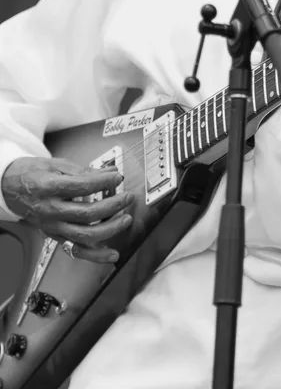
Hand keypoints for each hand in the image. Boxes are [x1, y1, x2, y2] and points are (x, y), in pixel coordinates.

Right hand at [1, 156, 134, 262]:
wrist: (9, 188)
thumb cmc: (33, 174)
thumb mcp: (56, 164)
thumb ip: (83, 170)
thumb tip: (109, 172)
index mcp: (48, 188)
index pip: (82, 187)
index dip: (104, 182)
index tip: (118, 177)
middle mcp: (50, 211)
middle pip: (87, 213)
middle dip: (113, 206)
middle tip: (128, 196)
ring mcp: (53, 227)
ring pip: (85, 235)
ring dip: (110, 229)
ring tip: (126, 219)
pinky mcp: (55, 237)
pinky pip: (77, 250)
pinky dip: (96, 256)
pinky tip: (112, 255)